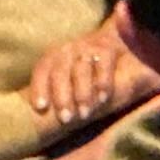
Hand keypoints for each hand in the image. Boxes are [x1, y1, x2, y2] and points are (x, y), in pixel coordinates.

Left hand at [27, 17, 159, 127]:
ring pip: (80, 69)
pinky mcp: (108, 47)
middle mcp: (69, 49)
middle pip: (59, 72)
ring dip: (81, 94)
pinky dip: (102, 83)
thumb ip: (58, 89)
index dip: (39, 87)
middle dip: (61, 97)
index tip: (40, 108)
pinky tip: (103, 99)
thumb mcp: (70, 74)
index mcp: (55, 56)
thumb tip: (43, 115)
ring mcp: (88, 46)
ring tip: (84, 114)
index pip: (42, 69)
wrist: (119, 40)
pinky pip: (103, 64)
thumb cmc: (88, 68)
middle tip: (65, 119)